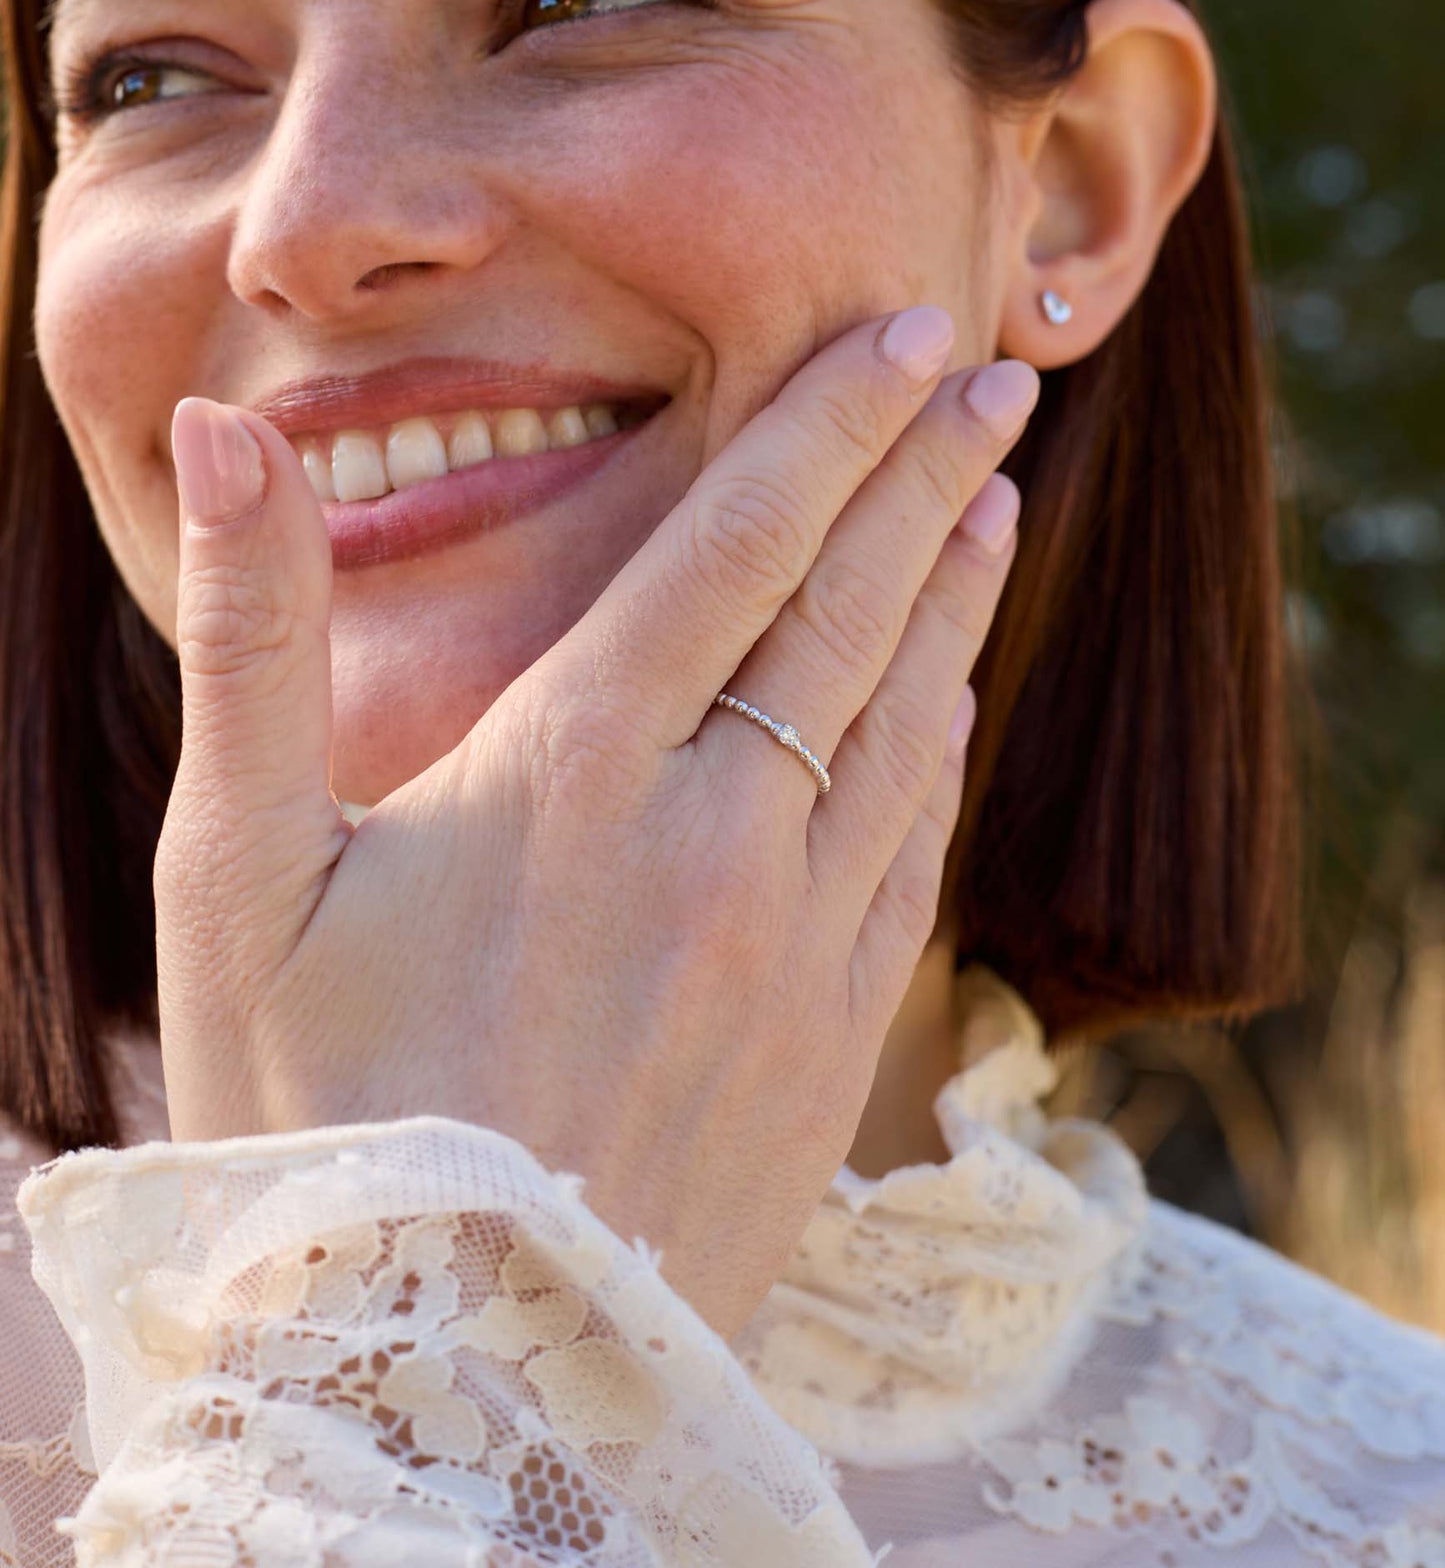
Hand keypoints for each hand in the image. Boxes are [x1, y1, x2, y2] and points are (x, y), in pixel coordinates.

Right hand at [155, 307, 1038, 1337]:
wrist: (449, 1381)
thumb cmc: (313, 1113)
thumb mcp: (237, 876)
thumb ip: (248, 637)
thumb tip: (221, 432)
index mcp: (576, 772)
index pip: (738, 544)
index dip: (830, 426)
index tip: (908, 337)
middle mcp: (716, 839)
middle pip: (851, 609)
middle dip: (926, 474)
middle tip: (995, 374)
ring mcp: (794, 946)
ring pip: (903, 720)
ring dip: (952, 595)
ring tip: (991, 499)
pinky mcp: (831, 1040)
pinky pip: (909, 849)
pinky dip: (937, 745)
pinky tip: (948, 696)